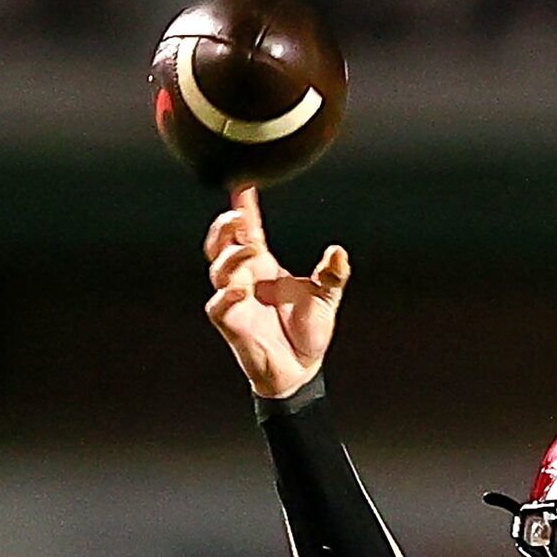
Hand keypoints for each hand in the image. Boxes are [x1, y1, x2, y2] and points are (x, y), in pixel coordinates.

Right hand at [203, 186, 349, 398]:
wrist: (301, 370)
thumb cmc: (308, 333)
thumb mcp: (326, 299)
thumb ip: (333, 274)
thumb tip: (339, 252)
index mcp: (263, 267)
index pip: (248, 231)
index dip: (244, 208)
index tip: (243, 186)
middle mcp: (245, 278)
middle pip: (220, 242)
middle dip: (224, 226)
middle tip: (239, 216)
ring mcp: (235, 300)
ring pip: (217, 268)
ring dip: (231, 255)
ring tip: (251, 250)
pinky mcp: (231, 324)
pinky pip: (218, 305)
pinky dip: (227, 295)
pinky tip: (242, 289)